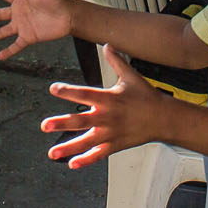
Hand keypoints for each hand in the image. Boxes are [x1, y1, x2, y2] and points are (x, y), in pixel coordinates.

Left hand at [41, 46, 171, 167]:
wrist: (164, 119)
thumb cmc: (146, 96)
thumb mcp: (131, 76)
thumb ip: (116, 61)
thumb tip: (107, 44)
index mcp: (109, 98)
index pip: (85, 94)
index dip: (68, 91)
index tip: (53, 88)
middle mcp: (107, 117)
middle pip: (81, 121)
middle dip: (61, 123)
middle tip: (44, 125)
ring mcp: (111, 133)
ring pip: (86, 142)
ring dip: (68, 147)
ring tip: (51, 153)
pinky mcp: (116, 145)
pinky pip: (98, 154)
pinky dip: (85, 160)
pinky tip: (72, 163)